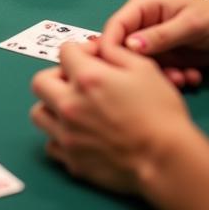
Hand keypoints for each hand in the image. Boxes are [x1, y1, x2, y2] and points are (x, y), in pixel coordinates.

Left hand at [30, 39, 192, 194]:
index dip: (81, 51)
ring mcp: (68, 135)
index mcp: (86, 79)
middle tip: (77, 83)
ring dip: (52, 106)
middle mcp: (70, 105)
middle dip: (57, 76)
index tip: (94, 59)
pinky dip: (59, 137)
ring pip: (39, 113)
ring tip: (74, 109)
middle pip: (40, 81)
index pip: (64, 51)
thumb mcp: (144, 69)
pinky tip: (78, 134)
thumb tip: (99, 47)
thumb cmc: (161, 115)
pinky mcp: (73, 161)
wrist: (169, 162)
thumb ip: (115, 52)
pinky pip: (51, 144)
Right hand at [100, 0, 208, 86]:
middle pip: (125, 50)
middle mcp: (143, 24)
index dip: (110, 47)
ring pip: (142, 66)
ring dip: (161, 76)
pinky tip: (193, 77)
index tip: (118, 69)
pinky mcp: (167, 58)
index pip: (115, 26)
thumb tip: (129, 47)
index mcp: (142, 7)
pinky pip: (159, 73)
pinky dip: (174, 79)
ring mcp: (154, 43)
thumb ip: (160, 36)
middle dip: (141, 67)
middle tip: (166, 77)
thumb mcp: (190, 25)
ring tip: (184, 79)